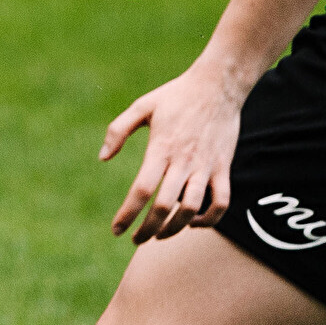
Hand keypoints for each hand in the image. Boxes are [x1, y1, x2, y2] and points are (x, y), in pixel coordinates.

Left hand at [99, 63, 245, 241]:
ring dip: (175, 228)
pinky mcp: (223, 168)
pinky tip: (194, 221)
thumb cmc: (176, 96)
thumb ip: (118, 130)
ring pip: (192, 209)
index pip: (141, 190)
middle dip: (148, 229)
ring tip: (161, 234)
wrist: (219, 85)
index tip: (117, 229)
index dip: (127, 214)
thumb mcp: (142, 106)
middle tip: (137, 239)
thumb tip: (102, 158)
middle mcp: (183, 161)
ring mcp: (205, 166)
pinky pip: (221, 202)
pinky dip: (209, 219)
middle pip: (164, 207)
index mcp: (160, 149)